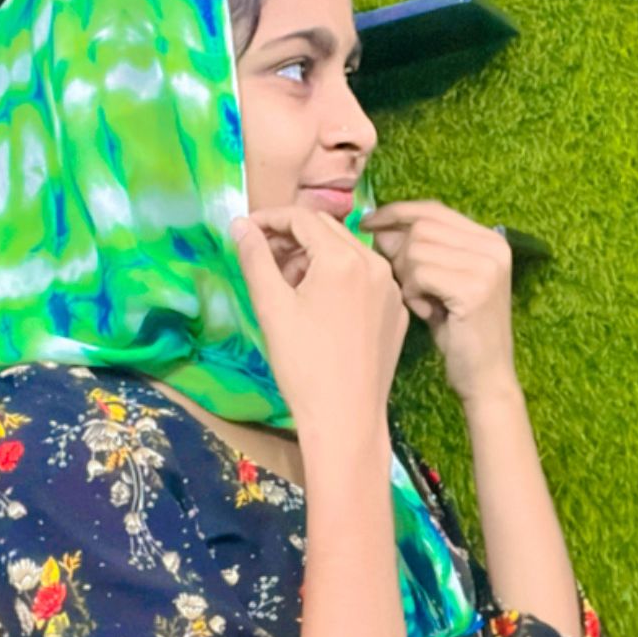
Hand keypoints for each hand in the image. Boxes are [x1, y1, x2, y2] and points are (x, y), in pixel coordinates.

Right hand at [231, 207, 408, 443]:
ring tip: (288, 285)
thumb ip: (255, 258)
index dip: (270, 219)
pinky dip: (339, 279)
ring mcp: (391, 289)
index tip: (247, 231)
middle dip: (292, 237)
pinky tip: (319, 307)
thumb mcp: (272, 307)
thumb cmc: (304, 364)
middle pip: (327, 230)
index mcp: (344, 258)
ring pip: (348, 252)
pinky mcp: (396, 312)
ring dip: (315, 257)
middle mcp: (376, 264)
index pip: (303, 217)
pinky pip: (366, 279)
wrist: (347, 419)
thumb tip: (241, 224)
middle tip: (263, 259)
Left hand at [360, 200, 516, 404]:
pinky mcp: (474, 288)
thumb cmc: (456, 330)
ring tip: (422, 303)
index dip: (395, 213)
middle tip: (404, 284)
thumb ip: (416, 250)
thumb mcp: (437, 281)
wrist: (484, 377)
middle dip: (399, 254)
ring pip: (416, 250)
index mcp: (488, 239)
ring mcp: (487, 266)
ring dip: (407, 278)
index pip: (432, 209)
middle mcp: (493, 246)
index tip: (366, 222)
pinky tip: (427, 313)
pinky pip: (420, 274)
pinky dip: (413, 294)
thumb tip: (376, 224)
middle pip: (421, 227)